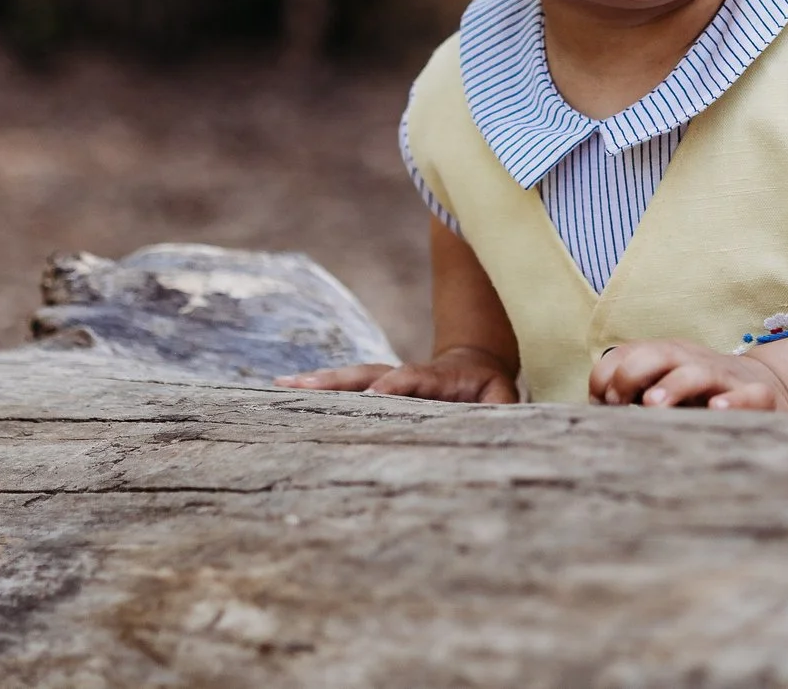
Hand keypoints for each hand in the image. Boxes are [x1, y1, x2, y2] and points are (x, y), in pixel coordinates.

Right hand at [276, 347, 517, 402]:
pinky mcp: (376, 385)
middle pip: (370, 373)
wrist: (474, 365)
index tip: (375, 395)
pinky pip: (345, 387)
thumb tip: (503, 423)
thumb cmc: (490, 391)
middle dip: (339, 380)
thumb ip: (502, 409)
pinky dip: (317, 388)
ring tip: (283, 384)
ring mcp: (388, 378)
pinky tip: (285, 389)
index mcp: (438, 378)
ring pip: (351, 377)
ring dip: (319, 382)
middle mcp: (406, 375)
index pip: (413, 378)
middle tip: (304, 385)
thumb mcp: (504, 398)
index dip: (396, 386)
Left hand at [589, 340, 787, 411]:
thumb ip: (630, 395)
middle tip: (618, 402)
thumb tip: (591, 412)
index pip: (627, 354)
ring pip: (698, 372)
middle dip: (632, 373)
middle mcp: (693, 362)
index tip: (599, 403)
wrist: (767, 387)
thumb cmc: (700, 397)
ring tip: (652, 404)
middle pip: (658, 354)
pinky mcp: (758, 397)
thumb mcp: (663, 389)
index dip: (607, 374)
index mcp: (666, 357)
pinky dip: (734, 401)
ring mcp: (725, 379)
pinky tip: (716, 410)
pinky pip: (751, 395)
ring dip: (673, 385)